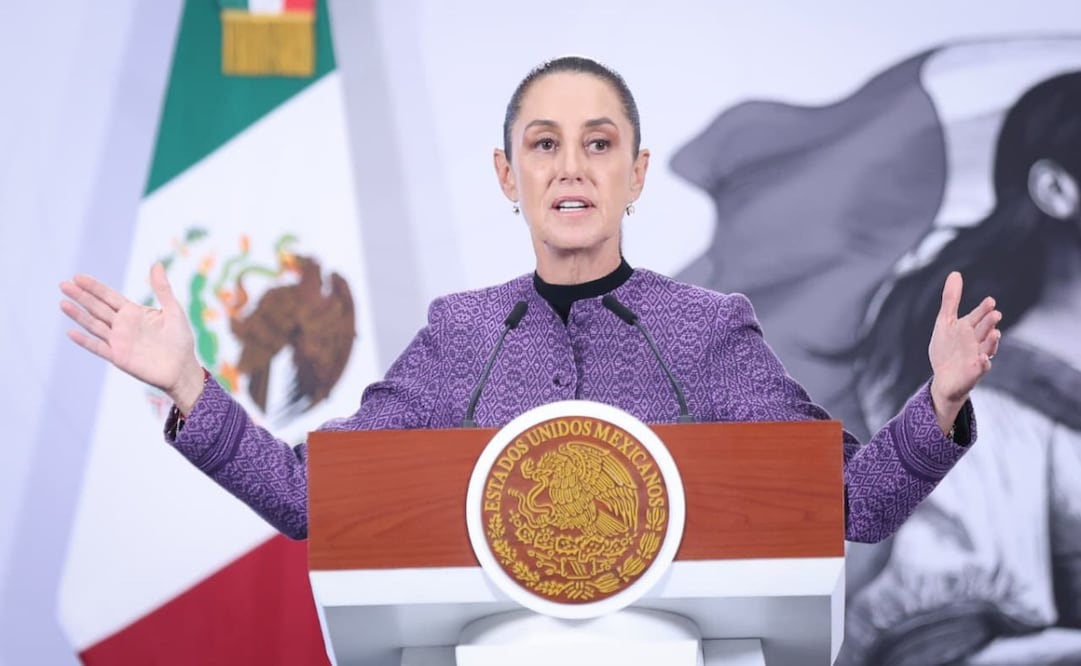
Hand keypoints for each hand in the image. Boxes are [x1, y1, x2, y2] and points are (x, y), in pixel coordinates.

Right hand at [60, 263, 205, 414]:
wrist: (183, 368)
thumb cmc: (180, 339)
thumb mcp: (173, 310)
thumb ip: (162, 289)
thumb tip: (156, 264)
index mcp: (133, 312)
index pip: (109, 296)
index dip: (94, 287)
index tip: (78, 277)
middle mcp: (122, 325)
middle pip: (97, 308)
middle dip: (81, 296)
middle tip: (63, 284)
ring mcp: (118, 341)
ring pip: (94, 325)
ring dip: (78, 315)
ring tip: (63, 303)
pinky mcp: (118, 357)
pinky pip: (98, 348)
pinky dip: (85, 341)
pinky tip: (71, 332)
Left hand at [928, 271, 1001, 432]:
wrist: (944, 379)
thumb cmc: (947, 349)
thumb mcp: (945, 322)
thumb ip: (951, 299)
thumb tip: (956, 273)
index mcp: (969, 329)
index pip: (978, 316)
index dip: (983, 309)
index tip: (990, 301)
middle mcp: (976, 342)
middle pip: (984, 330)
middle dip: (989, 323)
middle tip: (995, 314)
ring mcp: (976, 357)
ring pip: (986, 348)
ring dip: (991, 341)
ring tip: (995, 334)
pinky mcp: (973, 374)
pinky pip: (980, 369)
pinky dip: (982, 365)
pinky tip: (983, 360)